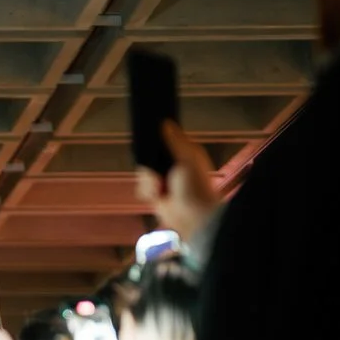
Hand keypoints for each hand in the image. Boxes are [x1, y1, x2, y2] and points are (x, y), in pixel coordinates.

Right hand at [134, 120, 218, 245]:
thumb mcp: (187, 159)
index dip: (155, 139)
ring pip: (144, 172)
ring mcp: (164, 180)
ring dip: (148, 181)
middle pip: (150, 156)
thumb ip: (175, 141)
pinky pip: (142, 188)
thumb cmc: (196, 188)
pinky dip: (146, 192)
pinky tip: (157, 195)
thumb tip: (165, 122)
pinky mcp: (156, 194)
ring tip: (158, 188)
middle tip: (155, 172)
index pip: (165, 139)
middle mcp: (173, 165)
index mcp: (184, 153)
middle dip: (149, 165)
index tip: (146, 137)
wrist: (193, 218)